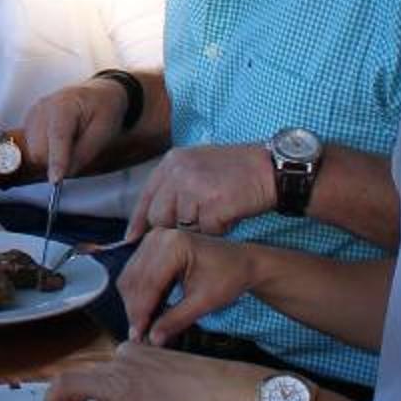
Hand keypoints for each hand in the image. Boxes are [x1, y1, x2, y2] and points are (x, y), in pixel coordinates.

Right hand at [22, 77, 133, 187]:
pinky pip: (32, 150)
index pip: (57, 136)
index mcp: (65, 104)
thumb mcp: (104, 131)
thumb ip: (85, 153)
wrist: (97, 94)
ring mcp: (33, 114)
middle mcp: (43, 107)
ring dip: (51, 158)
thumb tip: (66, 172)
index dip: (56, 160)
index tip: (56, 181)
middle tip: (78, 151)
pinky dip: (46, 152)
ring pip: (34, 153)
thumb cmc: (103, 110)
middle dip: (57, 161)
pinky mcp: (29, 122)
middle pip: (40, 150)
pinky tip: (59, 141)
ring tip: (70, 143)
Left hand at [42, 337, 248, 400]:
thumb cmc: (209, 384)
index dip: (84, 391)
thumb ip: (147, 379)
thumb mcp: (170, 370)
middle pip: (70, 375)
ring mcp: (115, 386)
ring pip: (65, 390)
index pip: (96, 369)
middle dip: (54, 397)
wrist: (220, 390)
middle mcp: (117, 363)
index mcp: (132, 351)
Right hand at [118, 229, 253, 345]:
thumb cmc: (228, 277)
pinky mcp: (153, 246)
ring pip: (130, 277)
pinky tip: (146, 312)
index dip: (141, 313)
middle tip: (139, 337)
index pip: (148, 283)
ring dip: (134, 303)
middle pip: (134, 280)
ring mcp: (154, 239)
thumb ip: (177, 319)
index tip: (139, 337)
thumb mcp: (205, 302)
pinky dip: (138, 294)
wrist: (242, 261)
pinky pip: (136, 272)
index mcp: (174, 245)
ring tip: (142, 327)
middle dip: (135, 310)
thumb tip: (153, 339)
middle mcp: (159, 237)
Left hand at [125, 141, 276, 241]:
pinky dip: (220, 229)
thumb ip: (175, 186)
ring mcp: (195, 186)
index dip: (138, 220)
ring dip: (202, 228)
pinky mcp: (212, 203)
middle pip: (160, 217)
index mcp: (173, 161)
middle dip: (176, 227)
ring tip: (220, 212)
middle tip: (199, 222)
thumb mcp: (199, 166)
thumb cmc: (238, 171)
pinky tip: (231, 214)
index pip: (147, 196)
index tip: (130, 239)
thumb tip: (153, 218)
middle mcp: (179, 171)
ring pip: (184, 227)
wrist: (271, 169)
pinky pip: (208, 231)